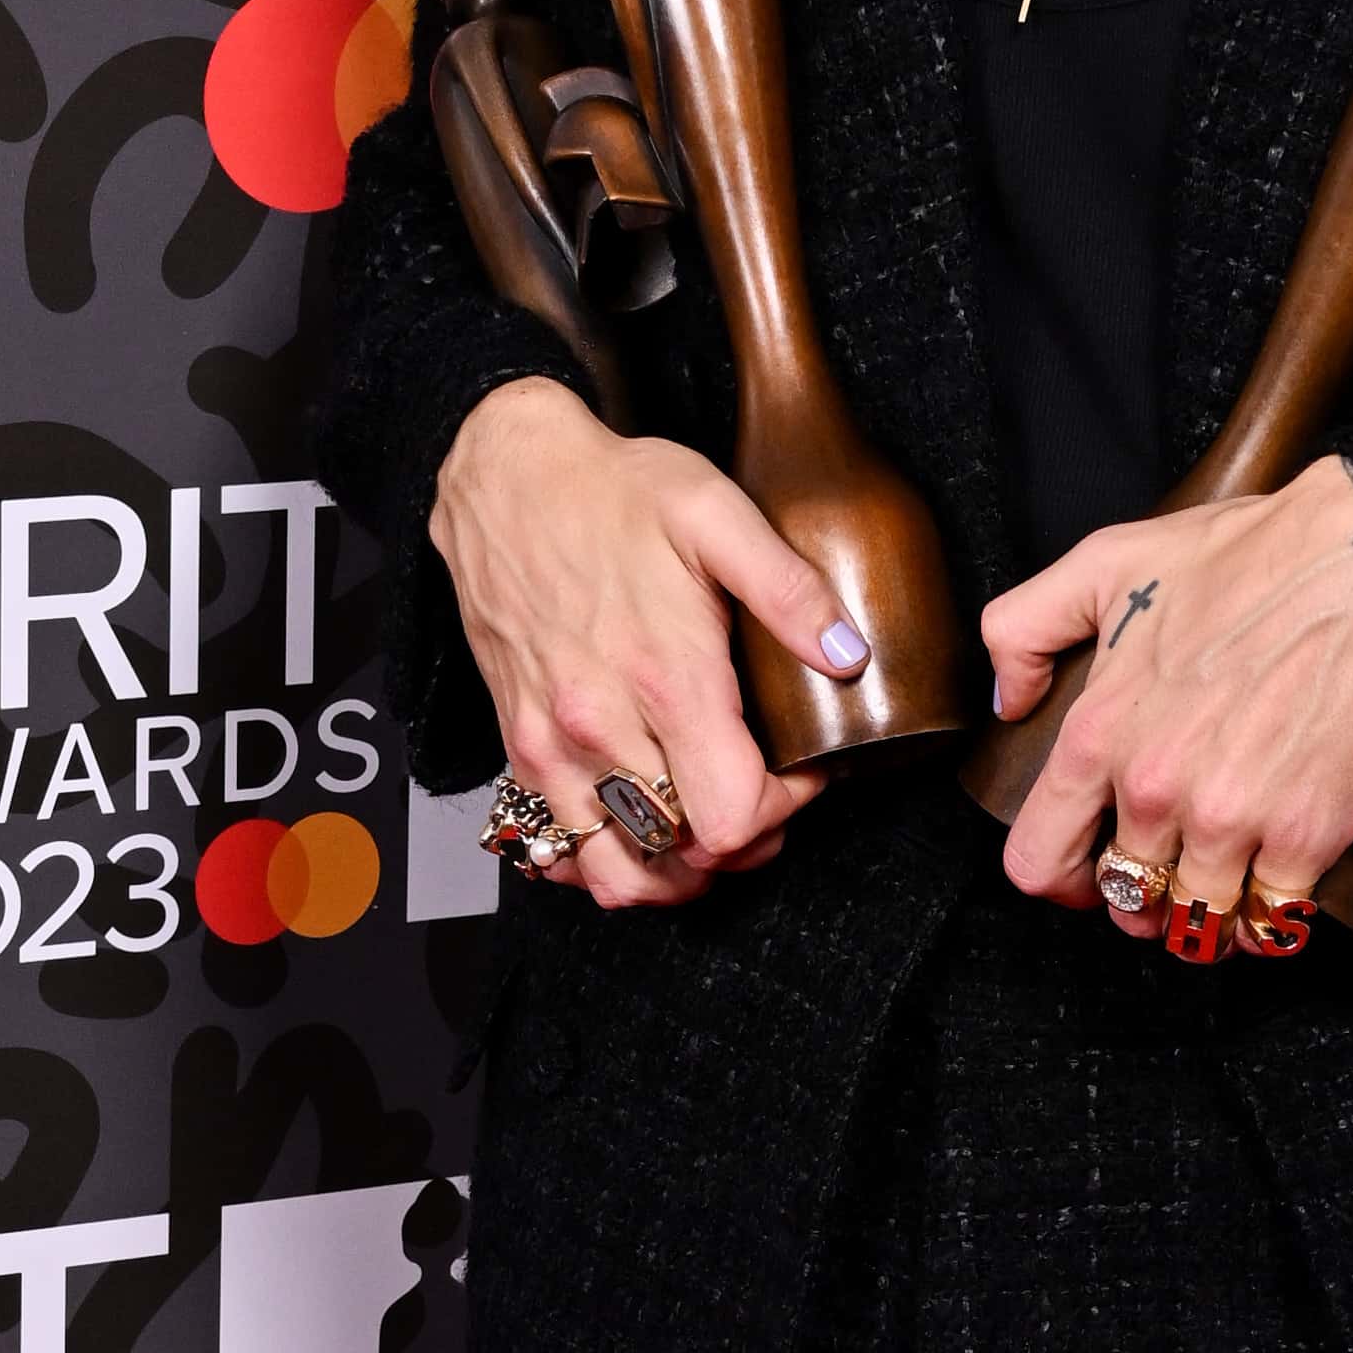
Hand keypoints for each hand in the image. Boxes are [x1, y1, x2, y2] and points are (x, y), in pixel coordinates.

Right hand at [431, 376, 850, 909]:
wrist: (504, 477)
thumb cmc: (611, 492)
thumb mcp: (713, 512)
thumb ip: (787, 587)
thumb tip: (848, 654)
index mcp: (663, 679)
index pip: (734, 817)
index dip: (784, 810)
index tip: (799, 770)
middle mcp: (599, 727)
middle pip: (686, 858)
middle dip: (742, 841)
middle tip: (763, 794)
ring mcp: (550, 746)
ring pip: (617, 876)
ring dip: (673, 871)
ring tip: (708, 829)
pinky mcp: (519, 747)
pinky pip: (558, 851)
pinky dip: (604, 861)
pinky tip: (640, 827)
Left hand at [979, 458, 1352, 945]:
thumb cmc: (1243, 557)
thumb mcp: (1102, 564)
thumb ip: (1024, 628)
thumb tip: (1010, 703)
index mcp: (1100, 735)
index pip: (1040, 861)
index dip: (1059, 881)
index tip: (1084, 876)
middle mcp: (1156, 789)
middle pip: (1125, 899)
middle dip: (1140, 896)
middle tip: (1168, 874)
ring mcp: (1232, 819)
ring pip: (1195, 924)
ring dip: (1204, 918)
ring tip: (1221, 893)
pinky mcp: (1307, 835)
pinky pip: (1273, 921)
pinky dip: (1269, 923)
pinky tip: (1272, 894)